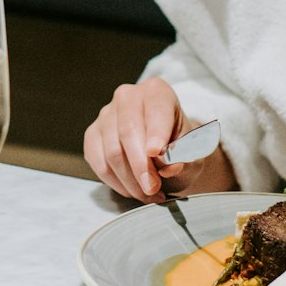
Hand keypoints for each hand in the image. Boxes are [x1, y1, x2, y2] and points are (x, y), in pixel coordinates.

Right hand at [83, 79, 235, 201]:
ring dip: (130, 180)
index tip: (157, 154)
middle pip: (128, 132)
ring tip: (148, 194)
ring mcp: (106, 115)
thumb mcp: (192, 150)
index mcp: (156, 91)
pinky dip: (116, 183)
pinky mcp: (93, 135)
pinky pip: (99, 163)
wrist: (164, 151)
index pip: (155, 110)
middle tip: (153, 188)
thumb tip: (169, 165)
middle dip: (140, 166)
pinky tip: (132, 190)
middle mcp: (127, 97)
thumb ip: (184, 155)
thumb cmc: (179, 146)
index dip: (156, 133)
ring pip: (112, 152)